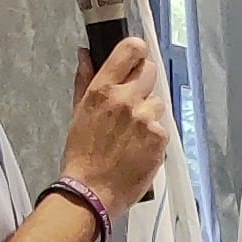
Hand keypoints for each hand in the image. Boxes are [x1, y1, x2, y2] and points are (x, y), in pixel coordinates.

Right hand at [59, 37, 167, 214]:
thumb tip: (86, 52)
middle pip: (150, 71)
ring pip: (157, 102)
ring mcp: (145, 118)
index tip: (136, 59)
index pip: (132, 49)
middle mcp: (126, 99)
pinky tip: (139, 148)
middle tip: (134, 102)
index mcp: (103, 89)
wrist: (91, 192)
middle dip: (144, 82)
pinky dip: (153, 136)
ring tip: (133, 134)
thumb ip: (85, 79)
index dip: (137, 51)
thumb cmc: (81, 153)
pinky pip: (162, 127)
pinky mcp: (159, 137)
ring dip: (149, 113)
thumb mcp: (79, 112)